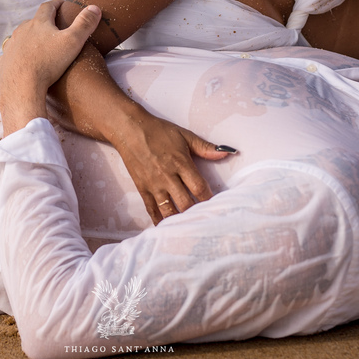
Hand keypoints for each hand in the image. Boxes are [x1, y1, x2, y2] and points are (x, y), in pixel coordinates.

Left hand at [0, 0, 100, 134]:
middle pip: (33, 21)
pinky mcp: (5, 61)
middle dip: (44, 22)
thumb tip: (94, 8)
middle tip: (55, 27)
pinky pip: (13, 54)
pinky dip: (20, 54)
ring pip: (22, 37)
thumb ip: (84, 24)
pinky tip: (25, 61)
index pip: (48, 6)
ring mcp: (12, 46)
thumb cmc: (48, 63)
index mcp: (38, 23)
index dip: (57, 4)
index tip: (64, 5)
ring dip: (31, 37)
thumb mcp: (73, 42)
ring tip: (41, 45)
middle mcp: (22, 31)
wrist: (22, 87)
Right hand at [110, 112, 235, 224]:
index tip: (217, 206)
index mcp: (180, 163)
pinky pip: (151, 210)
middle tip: (206, 221)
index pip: (199, 187)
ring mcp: (153, 185)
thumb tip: (228, 152)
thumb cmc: (159, 131)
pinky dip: (159, 221)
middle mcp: (167, 177)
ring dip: (180, 221)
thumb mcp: (184, 135)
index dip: (209, 199)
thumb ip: (205, 147)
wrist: (130, 129)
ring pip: (169, 210)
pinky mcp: (142, 189)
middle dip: (197, 213)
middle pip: (186, 203)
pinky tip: (167, 229)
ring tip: (189, 228)